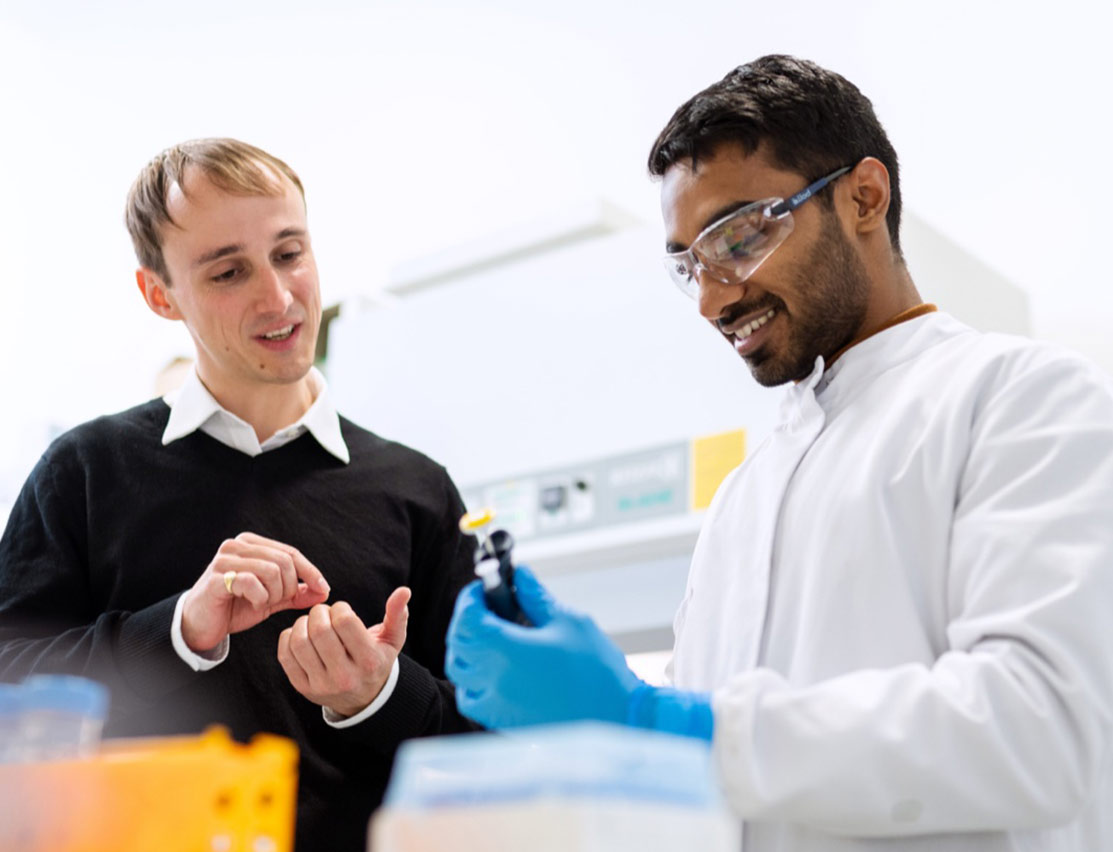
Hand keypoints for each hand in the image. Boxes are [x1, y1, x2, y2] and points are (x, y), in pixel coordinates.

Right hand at [181, 532, 330, 652]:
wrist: (201, 626)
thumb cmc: (235, 608)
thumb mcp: (272, 599)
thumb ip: (296, 593)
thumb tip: (324, 591)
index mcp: (251, 544)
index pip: (290, 552)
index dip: (310, 571)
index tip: (324, 589)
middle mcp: (236, 545)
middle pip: (284, 561)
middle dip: (289, 587)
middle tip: (277, 602)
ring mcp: (224, 560)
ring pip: (271, 571)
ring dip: (274, 594)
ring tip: (261, 603)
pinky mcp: (216, 578)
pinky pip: (252, 583)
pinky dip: (259, 598)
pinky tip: (251, 604)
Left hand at [277, 587, 410, 717]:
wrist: (363, 699)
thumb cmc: (377, 660)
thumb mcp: (392, 639)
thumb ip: (397, 614)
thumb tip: (404, 590)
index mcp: (368, 661)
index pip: (345, 622)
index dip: (341, 608)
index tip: (343, 610)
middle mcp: (345, 676)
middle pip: (320, 631)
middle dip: (320, 612)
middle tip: (325, 613)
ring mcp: (321, 685)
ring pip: (299, 642)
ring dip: (302, 623)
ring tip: (312, 623)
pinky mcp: (302, 688)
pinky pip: (285, 655)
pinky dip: (289, 637)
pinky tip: (301, 634)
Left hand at [445, 565, 643, 728]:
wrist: (615, 716)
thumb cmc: (596, 669)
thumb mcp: (568, 622)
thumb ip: (536, 597)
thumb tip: (520, 575)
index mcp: (506, 649)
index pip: (467, 618)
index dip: (469, 598)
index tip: (482, 588)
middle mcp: (493, 678)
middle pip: (457, 644)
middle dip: (466, 621)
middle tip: (486, 609)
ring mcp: (496, 704)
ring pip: (459, 674)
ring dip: (466, 651)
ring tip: (490, 639)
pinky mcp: (504, 722)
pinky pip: (472, 700)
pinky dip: (473, 683)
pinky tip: (496, 673)